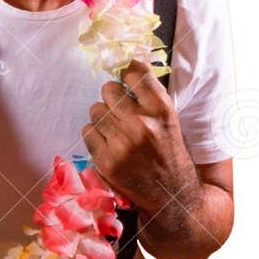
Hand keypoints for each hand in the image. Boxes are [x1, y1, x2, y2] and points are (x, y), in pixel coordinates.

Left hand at [80, 59, 198, 214]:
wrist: (170, 195)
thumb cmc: (169, 153)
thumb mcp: (169, 120)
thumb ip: (150, 95)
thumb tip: (128, 63)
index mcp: (161, 110)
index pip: (135, 72)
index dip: (127, 73)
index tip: (126, 77)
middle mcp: (141, 124)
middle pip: (108, 89)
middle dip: (112, 97)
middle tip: (121, 111)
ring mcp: (122, 143)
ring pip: (95, 109)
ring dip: (102, 117)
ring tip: (116, 130)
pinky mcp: (106, 160)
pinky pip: (87, 131)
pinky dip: (95, 136)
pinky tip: (109, 144)